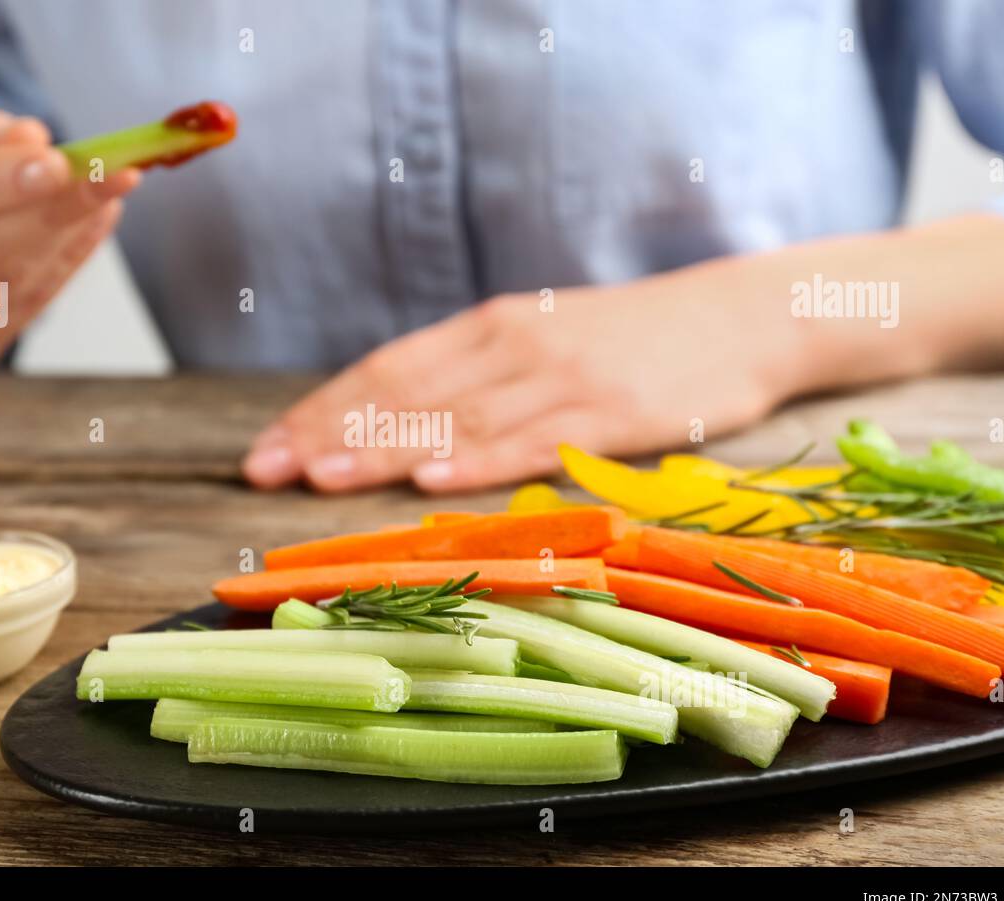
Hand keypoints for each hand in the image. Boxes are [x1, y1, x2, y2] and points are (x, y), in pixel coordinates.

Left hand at [243, 260, 808, 492]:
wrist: (740, 317)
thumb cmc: (631, 340)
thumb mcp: (541, 341)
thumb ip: (475, 375)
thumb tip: (395, 428)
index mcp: (489, 327)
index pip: (386, 369)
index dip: (321, 409)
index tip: (266, 448)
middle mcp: (512, 345)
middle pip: (403, 392)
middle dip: (327, 432)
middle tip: (263, 470)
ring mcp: (560, 379)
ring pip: (453, 418)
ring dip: (381, 450)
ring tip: (318, 479)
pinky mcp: (609, 415)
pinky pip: (531, 442)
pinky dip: (476, 461)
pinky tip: (431, 479)